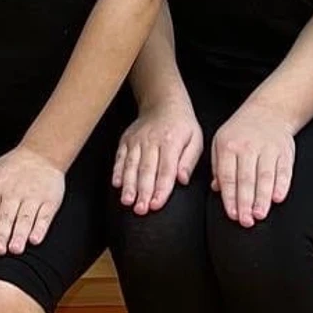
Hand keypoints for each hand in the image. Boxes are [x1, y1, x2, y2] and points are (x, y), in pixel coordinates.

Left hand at [0, 146, 67, 256]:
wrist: (41, 154)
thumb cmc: (11, 168)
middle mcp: (14, 192)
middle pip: (6, 217)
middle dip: (1, 235)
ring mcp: (33, 197)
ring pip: (25, 219)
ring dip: (19, 235)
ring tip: (15, 249)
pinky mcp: (50, 201)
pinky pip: (44, 217)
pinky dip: (40, 229)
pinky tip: (35, 239)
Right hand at [111, 98, 203, 215]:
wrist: (163, 103)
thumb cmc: (181, 124)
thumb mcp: (195, 139)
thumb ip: (189, 160)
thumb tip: (182, 179)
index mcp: (170, 142)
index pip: (166, 170)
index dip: (161, 189)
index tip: (157, 205)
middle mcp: (151, 142)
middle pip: (146, 170)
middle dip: (143, 192)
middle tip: (141, 209)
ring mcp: (136, 140)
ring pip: (131, 165)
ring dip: (128, 185)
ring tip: (127, 201)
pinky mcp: (126, 140)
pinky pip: (120, 157)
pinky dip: (117, 171)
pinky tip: (117, 184)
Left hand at [211, 105, 295, 226]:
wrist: (268, 111)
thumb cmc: (240, 131)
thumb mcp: (220, 142)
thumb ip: (217, 166)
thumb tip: (216, 189)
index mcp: (228, 146)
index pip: (228, 176)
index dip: (229, 197)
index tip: (231, 214)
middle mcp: (248, 147)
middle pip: (246, 179)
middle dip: (245, 202)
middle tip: (245, 221)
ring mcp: (267, 149)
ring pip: (265, 177)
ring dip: (262, 198)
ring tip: (260, 215)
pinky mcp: (284, 152)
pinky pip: (284, 170)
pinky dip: (282, 185)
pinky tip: (278, 199)